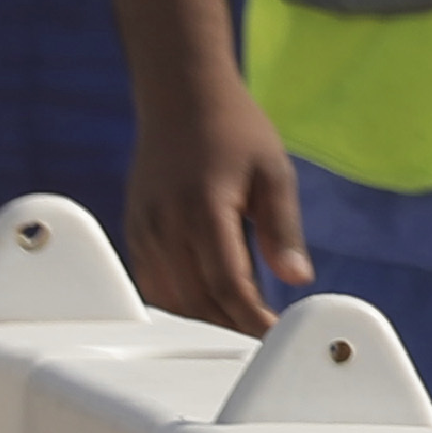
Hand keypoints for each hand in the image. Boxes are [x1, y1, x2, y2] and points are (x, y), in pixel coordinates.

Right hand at [124, 70, 309, 332]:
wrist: (181, 97)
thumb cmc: (235, 130)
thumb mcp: (274, 171)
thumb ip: (283, 229)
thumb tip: (298, 279)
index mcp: (204, 211)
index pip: (227, 284)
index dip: (251, 318)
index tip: (275, 333)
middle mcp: (165, 226)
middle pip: (196, 300)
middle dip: (231, 325)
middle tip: (264, 335)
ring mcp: (143, 230)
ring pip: (169, 298)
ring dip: (204, 318)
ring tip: (241, 322)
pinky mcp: (133, 231)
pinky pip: (151, 283)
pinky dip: (178, 301)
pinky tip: (208, 303)